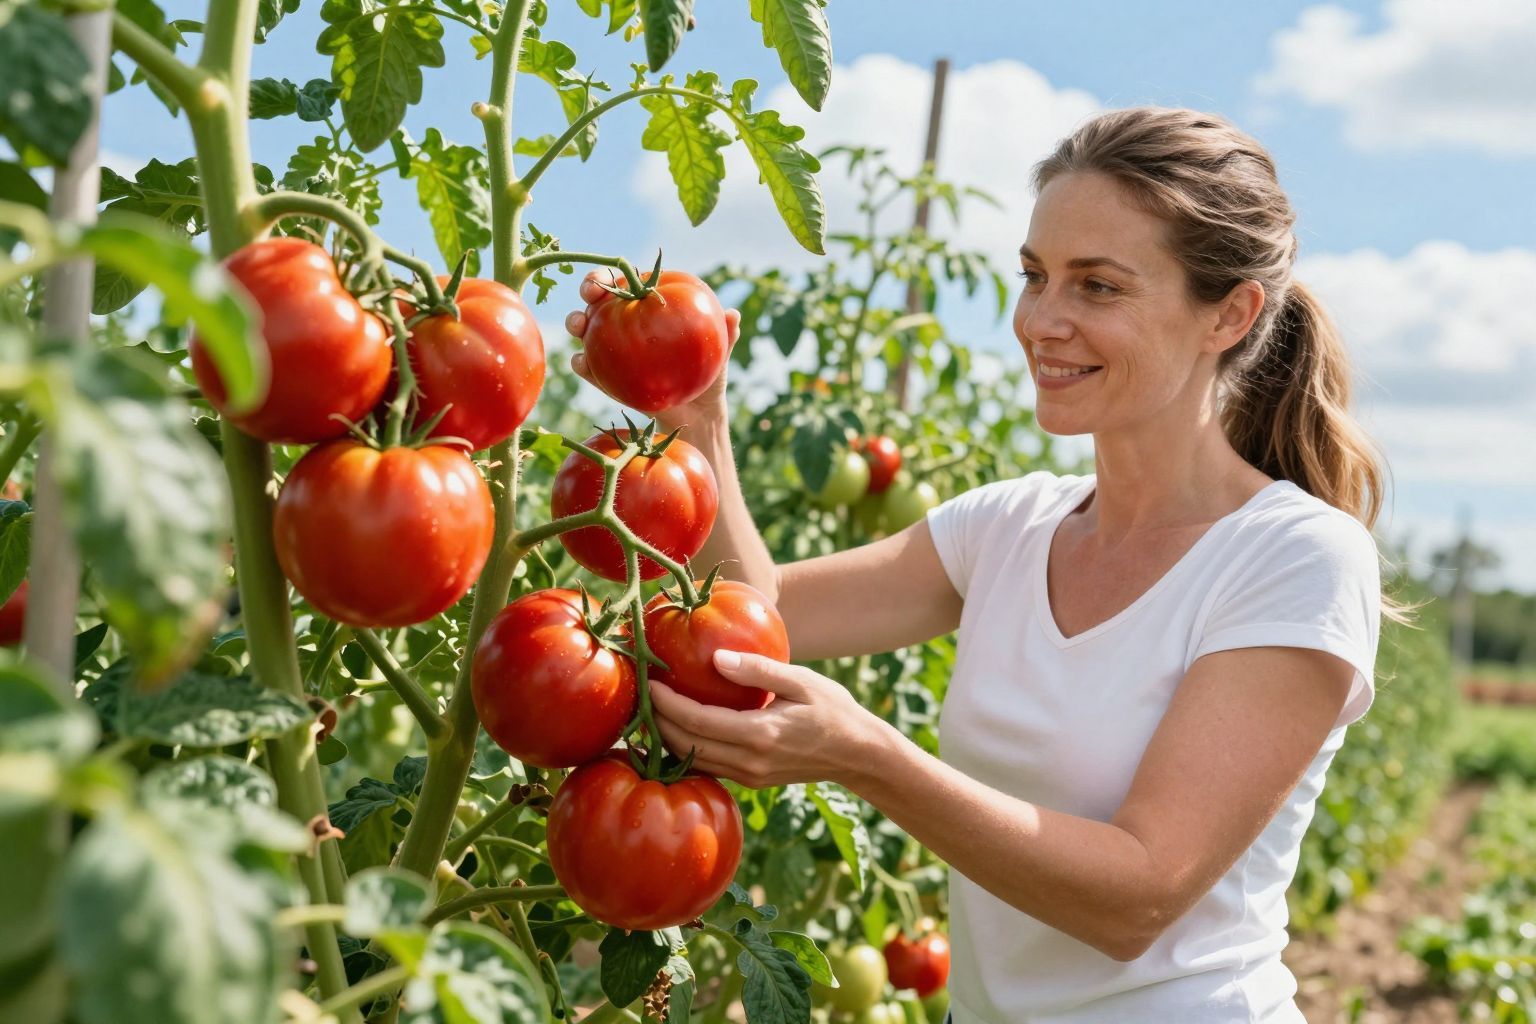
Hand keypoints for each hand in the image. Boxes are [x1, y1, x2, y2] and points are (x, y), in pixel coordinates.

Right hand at [564, 269, 742, 430]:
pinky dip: (582, 364)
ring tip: (579, 326)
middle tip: (590, 293)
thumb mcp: (720, 351)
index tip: (611, 276)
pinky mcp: (608, 379)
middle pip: (601, 299)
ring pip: (587, 330)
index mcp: (650, 307)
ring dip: (577, 322)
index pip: (629, 282)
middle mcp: (627, 324)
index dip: (613, 273)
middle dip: (589, 288)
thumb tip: (733, 315)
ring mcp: (614, 351)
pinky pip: (590, 369)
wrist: (698, 414)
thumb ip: (725, 333)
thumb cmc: (709, 373)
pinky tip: (583, 363)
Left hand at [648, 650, 890, 789]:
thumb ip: (759, 671)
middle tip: (640, 693)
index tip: (649, 681)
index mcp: (760, 735)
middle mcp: (750, 762)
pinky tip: (677, 728)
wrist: (859, 755)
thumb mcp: (802, 682)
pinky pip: (708, 766)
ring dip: (667, 737)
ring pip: (693, 760)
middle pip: (686, 744)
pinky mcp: (752, 781)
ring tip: (650, 710)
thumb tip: (716, 658)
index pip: (697, 722)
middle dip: (657, 720)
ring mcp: (750, 776)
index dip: (666, 704)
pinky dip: (687, 748)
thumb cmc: (833, 710)